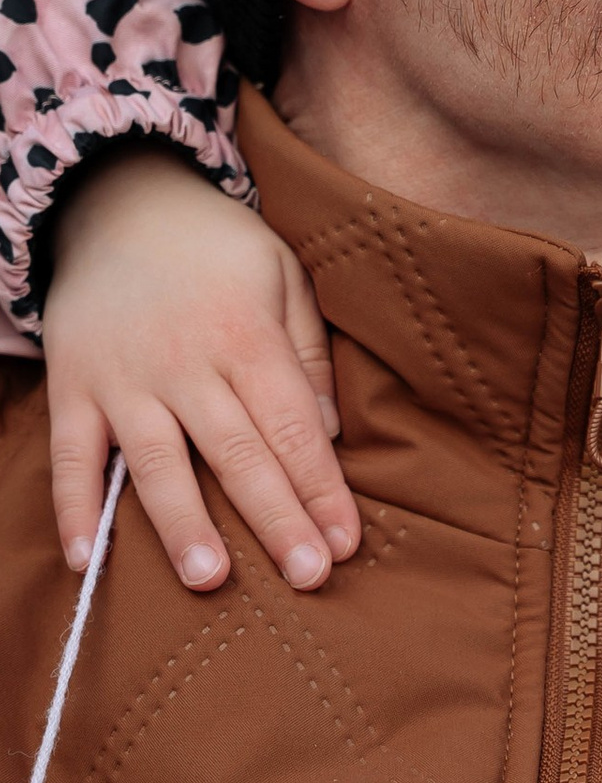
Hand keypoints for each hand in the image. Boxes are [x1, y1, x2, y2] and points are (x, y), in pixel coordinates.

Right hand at [44, 145, 355, 591]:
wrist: (120, 203)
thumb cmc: (220, 247)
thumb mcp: (285, 276)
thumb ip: (307, 353)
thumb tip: (328, 434)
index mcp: (248, 337)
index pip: (295, 428)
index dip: (322, 488)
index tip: (347, 540)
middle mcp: (186, 364)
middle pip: (238, 454)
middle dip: (276, 519)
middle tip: (309, 576)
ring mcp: (123, 380)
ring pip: (157, 464)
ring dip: (183, 524)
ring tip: (210, 580)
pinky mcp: (72, 387)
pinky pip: (72, 456)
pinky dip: (74, 508)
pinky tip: (88, 558)